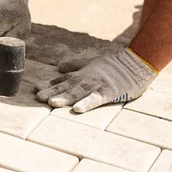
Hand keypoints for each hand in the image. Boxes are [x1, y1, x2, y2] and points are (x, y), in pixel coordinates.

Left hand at [35, 48, 157, 112]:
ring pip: (76, 93)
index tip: (35, 89)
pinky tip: (77, 110)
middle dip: (50, 92)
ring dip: (63, 98)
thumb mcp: (91, 61)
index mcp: (80, 74)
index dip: (48, 85)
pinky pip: (95, 99)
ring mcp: (95, 86)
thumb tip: (58, 67)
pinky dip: (86, 104)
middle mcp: (84, 80)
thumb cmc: (113, 64)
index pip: (61, 81)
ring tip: (51, 102)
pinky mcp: (107, 92)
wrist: (136, 62)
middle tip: (37, 97)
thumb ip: (74, 65)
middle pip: (65, 87)